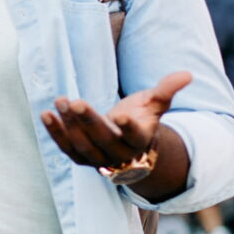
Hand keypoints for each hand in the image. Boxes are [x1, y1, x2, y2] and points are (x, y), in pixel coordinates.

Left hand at [41, 71, 191, 168]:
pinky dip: (55, 133)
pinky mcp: (81, 159)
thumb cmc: (142, 118)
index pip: (135, 135)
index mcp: (141, 139)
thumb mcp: (155, 104)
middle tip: (75, 102)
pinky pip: (67, 148)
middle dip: (88, 121)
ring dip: (69, 124)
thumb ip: (167, 90)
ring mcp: (99, 159)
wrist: (129, 146)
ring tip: (60, 101)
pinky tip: (46, 114)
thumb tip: (187, 74)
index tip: (120, 114)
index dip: (128, 126)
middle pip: (103, 139)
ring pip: (83, 145)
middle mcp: (121, 153)